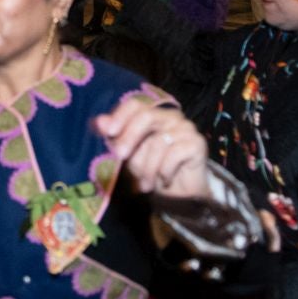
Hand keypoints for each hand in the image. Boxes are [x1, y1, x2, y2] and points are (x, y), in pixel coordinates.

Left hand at [94, 100, 209, 201]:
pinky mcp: (197, 143)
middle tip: (120, 156)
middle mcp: (171, 117)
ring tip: (145, 184)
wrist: (179, 193)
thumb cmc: (152, 169)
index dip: (121, 115)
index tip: (109, 132)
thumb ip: (116, 137)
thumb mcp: (129, 155)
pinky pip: (175, 154)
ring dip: (148, 168)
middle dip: (129, 137)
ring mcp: (186, 128)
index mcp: (153, 115)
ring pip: (159, 142)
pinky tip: (165, 180)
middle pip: (146, 116)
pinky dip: (165, 171)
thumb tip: (100, 121)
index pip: (135, 104)